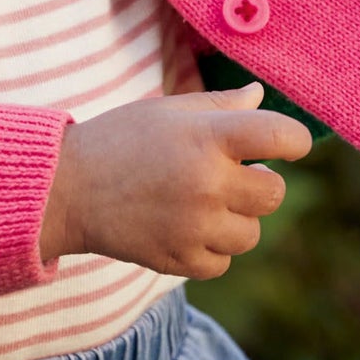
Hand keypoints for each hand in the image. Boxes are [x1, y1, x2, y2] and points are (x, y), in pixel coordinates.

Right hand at [38, 82, 312, 279]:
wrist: (65, 189)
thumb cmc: (118, 140)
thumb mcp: (168, 111)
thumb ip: (221, 106)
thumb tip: (261, 96)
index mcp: (209, 137)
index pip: (283, 138)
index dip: (294, 141)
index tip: (286, 146)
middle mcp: (208, 183)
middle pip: (273, 194)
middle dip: (258, 184)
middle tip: (227, 175)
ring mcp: (194, 227)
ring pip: (250, 234)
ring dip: (234, 220)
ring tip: (198, 203)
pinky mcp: (178, 260)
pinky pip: (222, 263)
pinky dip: (210, 249)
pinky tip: (184, 228)